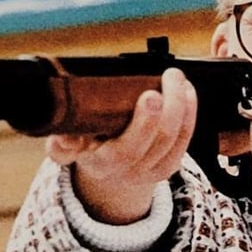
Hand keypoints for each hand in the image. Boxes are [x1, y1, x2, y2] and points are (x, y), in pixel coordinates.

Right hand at [46, 68, 196, 223]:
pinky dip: (190, 114)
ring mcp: (152, 171)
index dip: (143, 124)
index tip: (150, 95)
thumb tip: (64, 136)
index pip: (126, 149)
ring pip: (175, 139)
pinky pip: (185, 140)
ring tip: (179, 78)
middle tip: (171, 76)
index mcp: (104, 164)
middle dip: (171, 106)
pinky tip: (188, 93)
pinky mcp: (168, 167)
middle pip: (158, 141)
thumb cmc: (84, 147)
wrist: (104, 174)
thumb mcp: (65, 146)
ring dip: (183, 104)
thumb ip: (61, 142)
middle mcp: (130, 171)